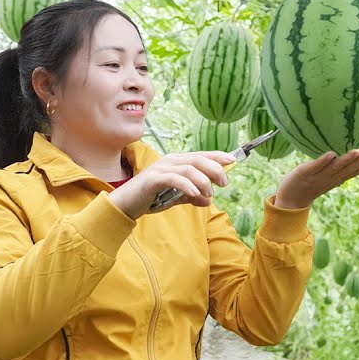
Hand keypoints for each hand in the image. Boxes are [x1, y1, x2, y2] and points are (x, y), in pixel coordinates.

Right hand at [108, 151, 236, 219]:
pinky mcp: (153, 179)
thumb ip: (192, 197)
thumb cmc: (150, 198)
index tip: (233, 160)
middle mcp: (170, 161)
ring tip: (209, 193)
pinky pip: (174, 179)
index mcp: (177, 162)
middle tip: (224, 183)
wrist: (126, 204)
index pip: (201, 155)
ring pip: (188, 168)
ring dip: (203, 180)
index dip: (218, 156)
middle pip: (198, 159)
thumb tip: (208, 200)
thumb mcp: (175, 198)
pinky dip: (187, 186)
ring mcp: (161, 168)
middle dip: (215, 169)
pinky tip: (196, 194)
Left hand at [274, 149, 358, 208]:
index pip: (354, 171)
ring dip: (347, 160)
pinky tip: (332, 154)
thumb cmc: (311, 184)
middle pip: (348, 169)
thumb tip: (355, 157)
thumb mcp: (329, 178)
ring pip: (335, 167)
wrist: (291, 198)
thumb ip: (341, 168)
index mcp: (336, 178)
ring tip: (358, 151)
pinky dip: (323, 161)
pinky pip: (315, 167)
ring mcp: (318, 176)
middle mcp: (330, 178)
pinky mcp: (305, 173)